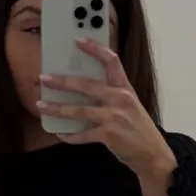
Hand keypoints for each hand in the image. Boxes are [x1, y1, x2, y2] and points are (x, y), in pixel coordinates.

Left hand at [38, 42, 176, 195]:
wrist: (153, 154)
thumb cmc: (139, 129)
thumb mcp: (130, 105)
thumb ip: (112, 95)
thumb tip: (85, 87)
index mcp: (125, 88)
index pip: (111, 61)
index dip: (94, 49)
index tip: (78, 40)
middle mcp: (120, 100)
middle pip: (86, 86)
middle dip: (62, 82)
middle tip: (44, 78)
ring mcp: (114, 118)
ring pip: (79, 110)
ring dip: (58, 109)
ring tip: (41, 105)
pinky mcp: (109, 136)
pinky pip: (83, 135)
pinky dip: (70, 136)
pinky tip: (61, 134)